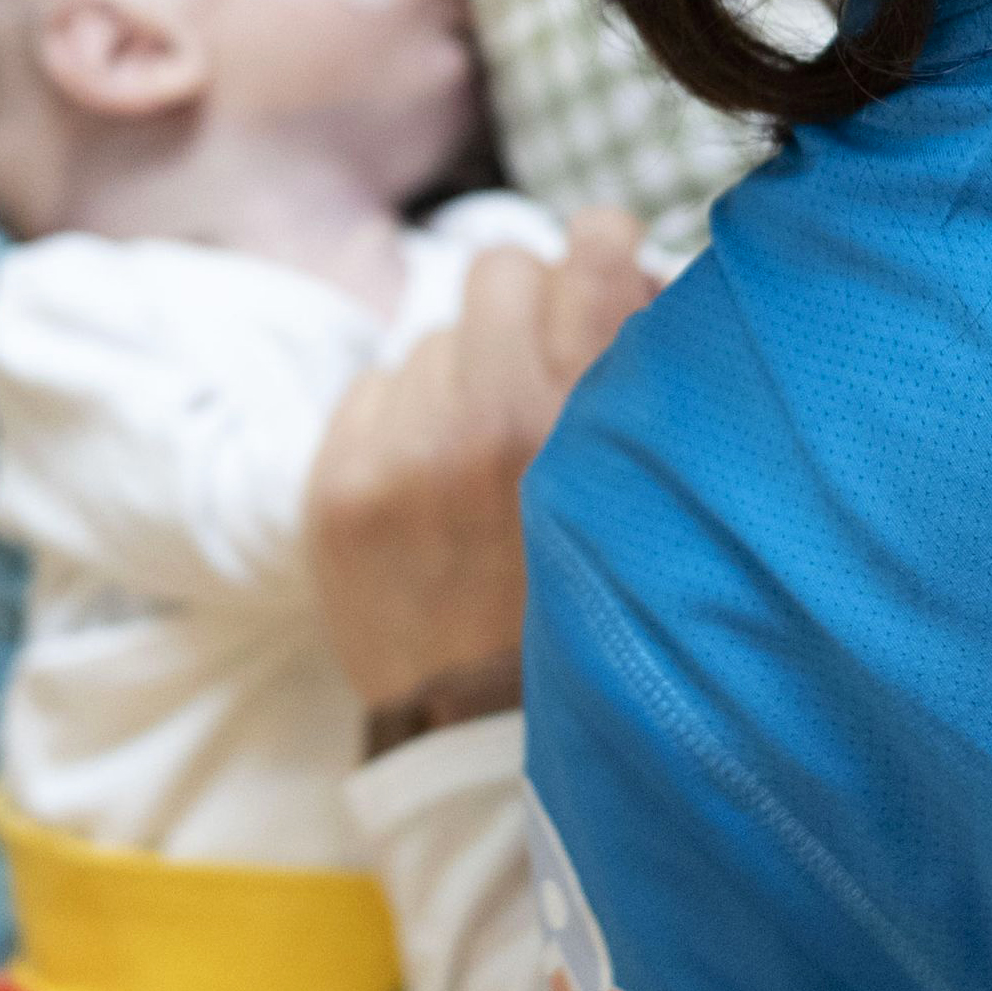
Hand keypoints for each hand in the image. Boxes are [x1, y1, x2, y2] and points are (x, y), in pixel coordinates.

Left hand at [306, 209, 659, 713]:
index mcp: (592, 418)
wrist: (487, 746)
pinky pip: (375, 387)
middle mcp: (493, 420)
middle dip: (526, 308)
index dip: (604, 252)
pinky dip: (403, 422)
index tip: (603, 275)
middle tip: (538, 367)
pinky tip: (431, 487)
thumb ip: (646, 384)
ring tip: (483, 457)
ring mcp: (404, 452)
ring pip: (435, 335)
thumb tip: (634, 278)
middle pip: (503, 267)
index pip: (597, 244)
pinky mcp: (336, 485)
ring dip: (462, 375)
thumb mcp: (655, 500)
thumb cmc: (592, 610)